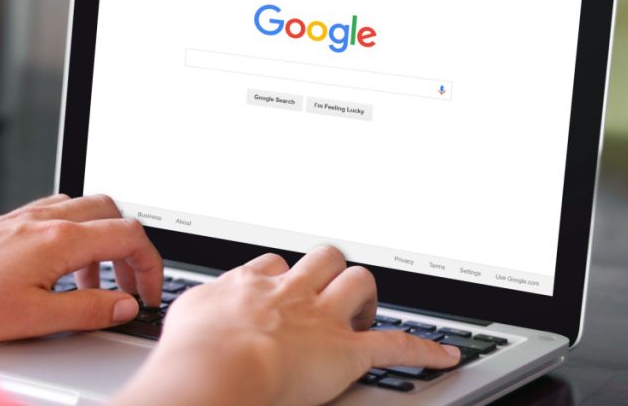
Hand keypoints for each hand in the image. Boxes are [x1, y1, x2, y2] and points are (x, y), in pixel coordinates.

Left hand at [0, 194, 162, 342]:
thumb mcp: (34, 318)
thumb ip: (88, 310)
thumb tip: (124, 306)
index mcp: (61, 239)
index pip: (130, 236)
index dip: (151, 266)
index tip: (148, 293)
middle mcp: (47, 219)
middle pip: (114, 213)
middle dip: (131, 248)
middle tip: (129, 285)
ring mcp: (26, 217)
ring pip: (86, 210)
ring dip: (103, 242)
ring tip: (94, 283)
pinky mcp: (8, 223)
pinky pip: (58, 214)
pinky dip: (75, 236)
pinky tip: (60, 267)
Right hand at [115, 246, 460, 405]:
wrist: (214, 369)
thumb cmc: (191, 353)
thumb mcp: (183, 318)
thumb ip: (195, 311)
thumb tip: (190, 317)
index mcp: (249, 286)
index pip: (272, 265)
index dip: (282, 276)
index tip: (282, 287)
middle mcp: (289, 293)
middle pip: (321, 259)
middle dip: (329, 271)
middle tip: (328, 290)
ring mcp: (320, 319)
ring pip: (358, 283)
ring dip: (365, 296)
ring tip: (366, 310)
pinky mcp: (347, 351)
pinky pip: (396, 345)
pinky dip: (424, 349)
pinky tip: (444, 354)